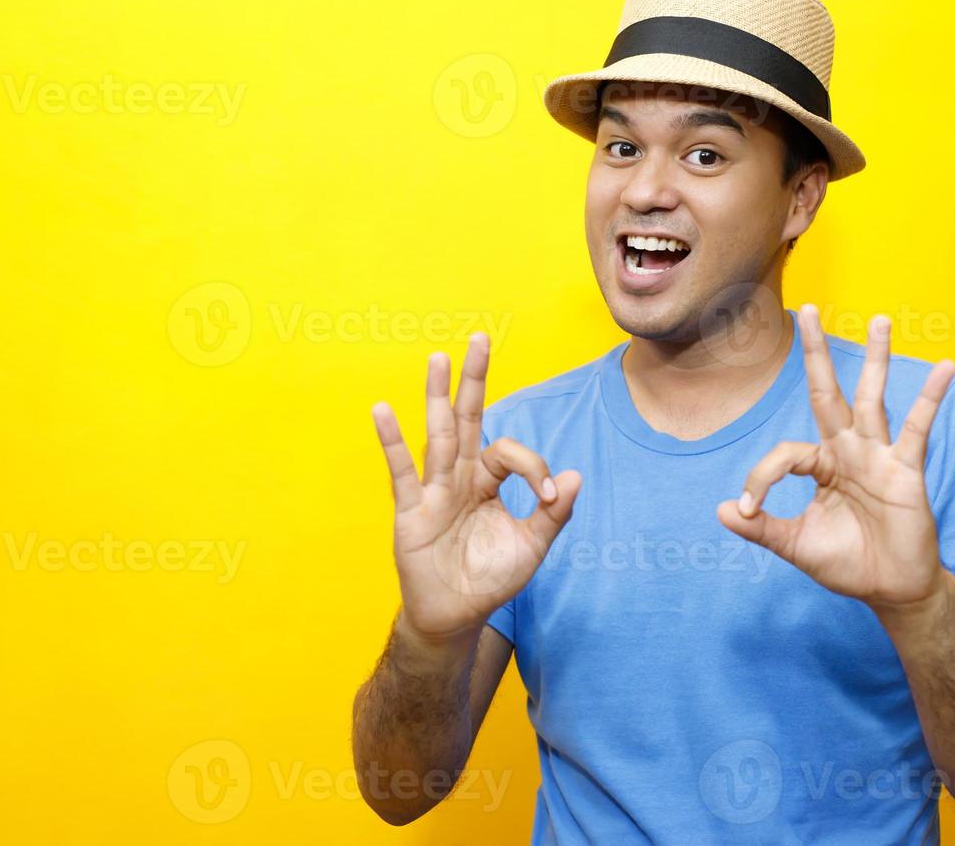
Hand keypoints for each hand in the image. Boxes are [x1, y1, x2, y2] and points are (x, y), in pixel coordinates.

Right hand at [372, 333, 581, 643]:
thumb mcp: (531, 547)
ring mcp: (433, 490)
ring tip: (439, 358)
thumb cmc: (490, 579)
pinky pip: (402, 470)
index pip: (509, 452)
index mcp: (488, 481)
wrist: (455, 617)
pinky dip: (391, 440)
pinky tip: (382, 409)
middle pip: (468, 419)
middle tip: (480, 338)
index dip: (533, 466)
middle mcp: (459, 477)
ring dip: (439, 396)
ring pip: (438, 434)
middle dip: (474, 379)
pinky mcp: (411, 511)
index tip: (547, 495)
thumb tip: (573, 476)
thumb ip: (553, 514)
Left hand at [717, 305, 954, 612]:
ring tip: (881, 319)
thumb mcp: (796, 546)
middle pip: (828, 393)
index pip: (784, 455)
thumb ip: (762, 528)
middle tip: (806, 308)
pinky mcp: (906, 471)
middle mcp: (848, 451)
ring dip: (876, 359)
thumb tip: (722, 511)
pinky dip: (931, 398)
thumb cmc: (846, 563)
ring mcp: (878, 457)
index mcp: (820, 466)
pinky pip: (918, 429)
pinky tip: (946, 367)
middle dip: (816, 354)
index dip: (761, 479)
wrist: (891, 591)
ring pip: (873, 399)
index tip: (751, 509)